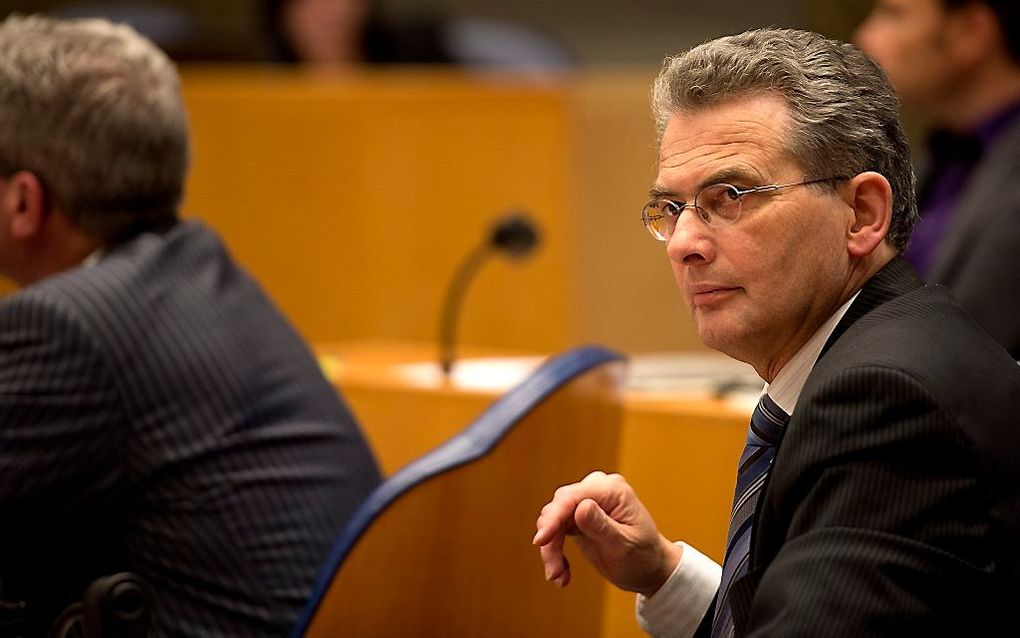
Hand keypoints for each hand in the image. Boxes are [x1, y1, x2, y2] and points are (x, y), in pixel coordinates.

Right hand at [533, 471, 681, 596]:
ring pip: (554, 518)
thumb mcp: (623, 546)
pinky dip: (555, 549)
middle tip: (554, 571)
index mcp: (612, 490)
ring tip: (558, 575)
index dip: (553, 518)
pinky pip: (557, 527)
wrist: (650, 568)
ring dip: (551, 548)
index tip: (541, 542)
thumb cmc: (644, 557)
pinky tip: (562, 571)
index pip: (573, 497)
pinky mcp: (579, 514)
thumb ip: (601, 526)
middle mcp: (598, 489)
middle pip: (559, 507)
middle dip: (551, 540)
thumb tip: (580, 507)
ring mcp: (588, 500)